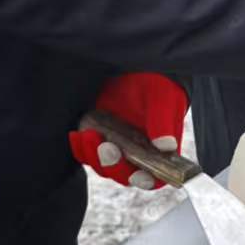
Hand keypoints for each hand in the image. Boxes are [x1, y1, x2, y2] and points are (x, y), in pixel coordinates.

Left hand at [69, 72, 187, 189]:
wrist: (136, 64)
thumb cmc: (157, 81)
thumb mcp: (164, 96)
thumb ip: (163, 121)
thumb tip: (166, 146)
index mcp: (160, 150)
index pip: (154, 177)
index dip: (145, 179)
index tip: (138, 173)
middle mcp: (137, 153)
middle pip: (124, 175)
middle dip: (115, 166)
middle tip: (108, 147)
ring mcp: (116, 146)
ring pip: (103, 166)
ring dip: (95, 156)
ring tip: (90, 135)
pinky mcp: (96, 136)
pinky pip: (85, 152)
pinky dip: (80, 147)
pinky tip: (78, 134)